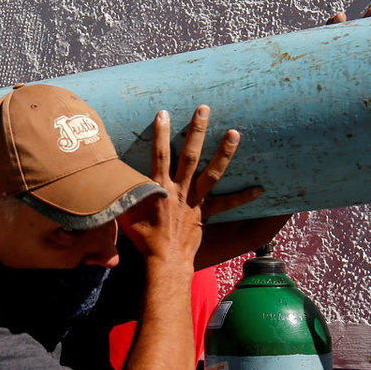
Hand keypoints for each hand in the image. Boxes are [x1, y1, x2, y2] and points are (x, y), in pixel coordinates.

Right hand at [118, 106, 242, 264]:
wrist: (164, 260)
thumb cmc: (143, 238)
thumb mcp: (125, 213)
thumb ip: (123, 193)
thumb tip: (111, 179)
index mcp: (158, 187)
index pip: (159, 154)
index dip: (161, 133)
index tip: (164, 113)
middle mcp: (179, 190)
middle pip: (190, 155)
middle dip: (196, 131)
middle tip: (204, 109)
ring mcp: (195, 201)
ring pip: (212, 173)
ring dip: (224, 153)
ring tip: (235, 133)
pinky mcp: (206, 214)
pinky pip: (227, 204)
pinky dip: (243, 197)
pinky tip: (259, 189)